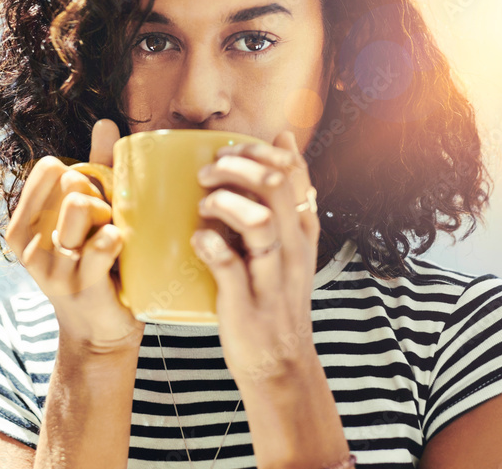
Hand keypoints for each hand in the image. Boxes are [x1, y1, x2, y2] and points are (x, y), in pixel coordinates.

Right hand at [4, 119, 144, 353]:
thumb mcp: (88, 216)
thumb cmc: (95, 265)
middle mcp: (28, 244)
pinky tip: (119, 250)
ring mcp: (51, 266)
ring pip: (85, 207)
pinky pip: (103, 242)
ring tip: (113, 239)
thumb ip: (96, 168)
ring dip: (110, 217)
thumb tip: (104, 121)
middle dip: (100, 197)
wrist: (100, 332)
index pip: (49, 169)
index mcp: (22, 225)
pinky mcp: (79, 285)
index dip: (80, 176)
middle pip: (72, 184)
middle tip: (107, 225)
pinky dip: (117, 239)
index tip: (92, 201)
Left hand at [192, 130, 320, 384]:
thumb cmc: (275, 295)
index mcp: (303, 231)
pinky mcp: (246, 305)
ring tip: (203, 205)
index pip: (292, 172)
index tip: (230, 151)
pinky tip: (198, 239)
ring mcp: (272, 278)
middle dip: (234, 168)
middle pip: (274, 185)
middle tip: (206, 173)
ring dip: (224, 203)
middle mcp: (293, 250)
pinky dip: (209, 245)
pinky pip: (229, 266)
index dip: (258, 151)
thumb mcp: (293, 243)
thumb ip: (288, 196)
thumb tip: (283, 138)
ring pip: (258, 222)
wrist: (279, 364)